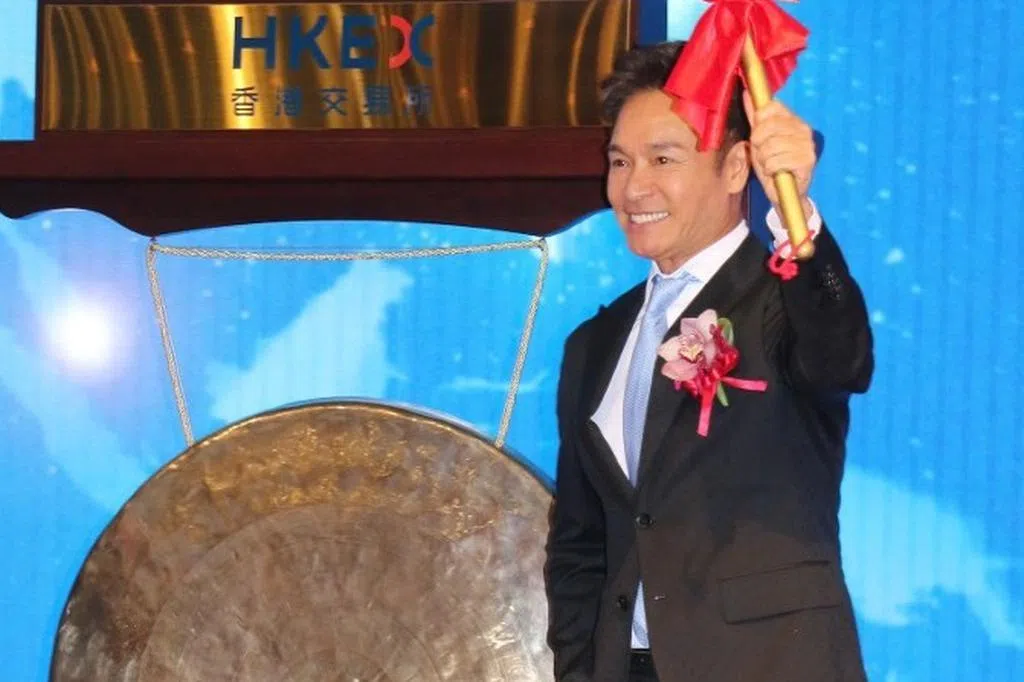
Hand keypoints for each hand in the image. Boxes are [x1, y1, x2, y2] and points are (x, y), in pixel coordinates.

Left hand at [743, 91, 815, 217]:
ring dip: (764, 160)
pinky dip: (771, 170)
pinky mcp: (807, 160)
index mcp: (792, 118)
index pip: (770, 107)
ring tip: (772, 165)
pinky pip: (775, 161)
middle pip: (766, 128)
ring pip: (769, 147)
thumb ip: (755, 117)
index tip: (759, 137)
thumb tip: (747, 93)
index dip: (758, 123)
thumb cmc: (773, 163)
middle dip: (758, 146)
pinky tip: (778, 172)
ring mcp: (807, 143)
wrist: (786, 191)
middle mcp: (803, 127)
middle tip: (765, 155)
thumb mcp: (759, 139)